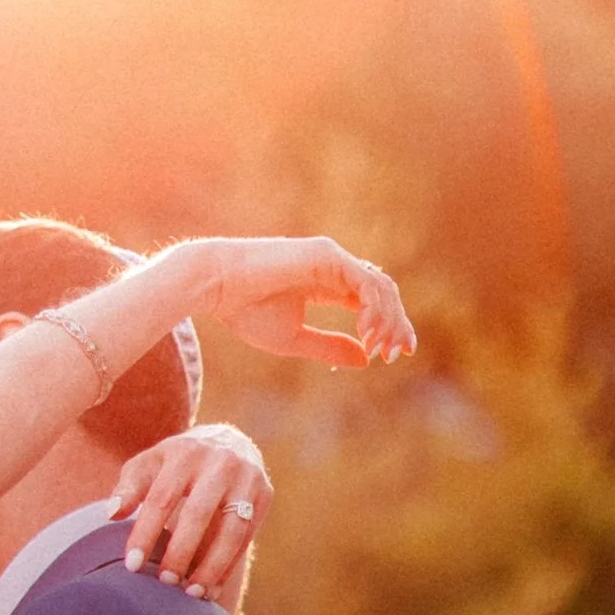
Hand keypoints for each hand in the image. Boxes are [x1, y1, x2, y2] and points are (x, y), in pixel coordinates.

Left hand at [110, 421, 271, 599]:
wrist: (228, 443)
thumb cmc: (176, 464)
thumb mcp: (149, 465)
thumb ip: (129, 488)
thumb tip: (112, 513)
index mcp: (184, 452)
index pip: (161, 498)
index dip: (145, 534)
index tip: (132, 566)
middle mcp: (219, 462)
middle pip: (198, 514)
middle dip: (180, 552)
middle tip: (165, 582)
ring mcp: (246, 479)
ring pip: (231, 531)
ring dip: (211, 567)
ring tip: (190, 593)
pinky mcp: (264, 496)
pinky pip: (246, 540)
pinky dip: (228, 569)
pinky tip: (209, 591)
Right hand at [194, 237, 415, 368]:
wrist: (217, 286)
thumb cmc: (246, 311)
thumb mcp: (294, 339)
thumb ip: (330, 348)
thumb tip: (366, 359)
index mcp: (328, 285)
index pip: (371, 303)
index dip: (388, 328)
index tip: (393, 356)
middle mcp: (335, 268)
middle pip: (383, 293)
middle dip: (396, 324)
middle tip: (397, 354)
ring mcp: (333, 258)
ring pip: (380, 286)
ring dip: (387, 319)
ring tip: (379, 348)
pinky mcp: (328, 255)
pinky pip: (364, 281)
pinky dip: (372, 308)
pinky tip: (367, 332)